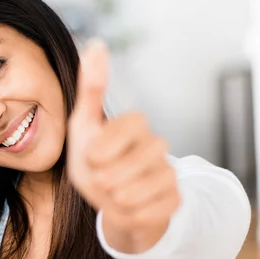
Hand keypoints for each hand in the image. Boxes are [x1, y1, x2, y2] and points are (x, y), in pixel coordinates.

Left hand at [67, 39, 180, 252]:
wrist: (109, 203)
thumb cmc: (93, 161)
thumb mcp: (83, 125)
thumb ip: (91, 87)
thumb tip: (96, 43)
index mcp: (137, 123)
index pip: (123, 131)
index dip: (101, 149)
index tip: (93, 156)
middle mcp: (158, 144)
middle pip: (125, 166)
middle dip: (103, 178)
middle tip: (103, 177)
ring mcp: (170, 172)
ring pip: (133, 193)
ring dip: (113, 199)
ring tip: (114, 192)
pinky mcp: (175, 200)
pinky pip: (145, 214)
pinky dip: (127, 215)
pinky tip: (129, 207)